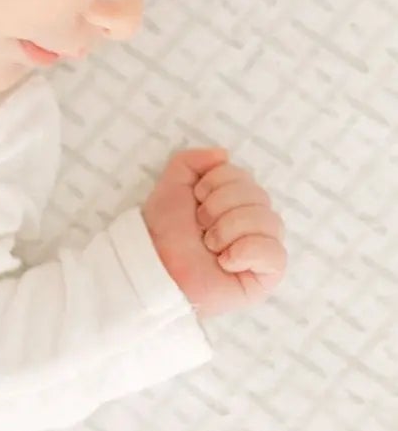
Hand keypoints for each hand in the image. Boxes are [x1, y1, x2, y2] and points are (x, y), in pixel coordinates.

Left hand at [141, 147, 286, 314]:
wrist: (155, 267)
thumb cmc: (164, 232)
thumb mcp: (172, 185)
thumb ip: (192, 160)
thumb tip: (223, 154)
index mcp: (235, 202)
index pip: (246, 177)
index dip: (218, 185)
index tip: (196, 201)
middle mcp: (253, 223)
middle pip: (260, 196)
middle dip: (221, 208)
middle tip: (201, 228)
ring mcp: (262, 250)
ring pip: (269, 221)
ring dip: (229, 230)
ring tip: (210, 246)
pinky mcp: (266, 276)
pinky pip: (275, 253)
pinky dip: (247, 252)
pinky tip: (226, 261)